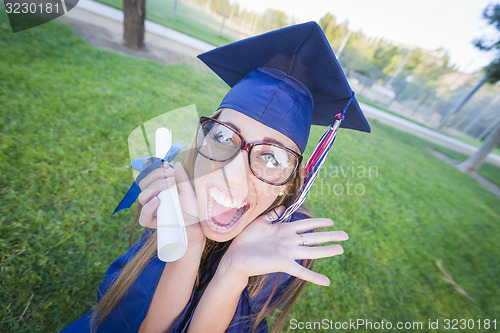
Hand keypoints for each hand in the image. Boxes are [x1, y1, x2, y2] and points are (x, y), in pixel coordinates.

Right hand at [137, 162, 204, 248]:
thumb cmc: (193, 212)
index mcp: (159, 191)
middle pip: (143, 184)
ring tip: (169, 185)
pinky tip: (158, 201)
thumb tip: (176, 164)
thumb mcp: (189, 193)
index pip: (149, 178)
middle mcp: (153, 200)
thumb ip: (182, 179)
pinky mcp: (154, 224)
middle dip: (156, 176)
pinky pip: (143, 217)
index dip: (156, 170)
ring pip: (142, 197)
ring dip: (154, 187)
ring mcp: (153, 212)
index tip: (169, 166)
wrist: (198, 230)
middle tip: (171, 176)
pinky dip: (148, 208)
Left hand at [220, 207, 347, 285]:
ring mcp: (288, 252)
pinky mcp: (283, 263)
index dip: (318, 222)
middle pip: (314, 237)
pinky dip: (314, 277)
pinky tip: (327, 282)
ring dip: (327, 251)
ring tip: (341, 249)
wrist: (235, 256)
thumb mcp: (260, 222)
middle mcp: (289, 241)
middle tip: (346, 235)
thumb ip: (272, 215)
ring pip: (312, 251)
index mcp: (284, 229)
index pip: (305, 224)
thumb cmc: (245, 238)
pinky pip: (302, 271)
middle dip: (330, 236)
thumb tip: (282, 207)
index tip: (331, 221)